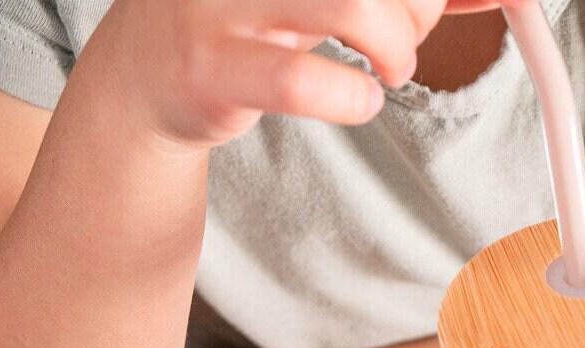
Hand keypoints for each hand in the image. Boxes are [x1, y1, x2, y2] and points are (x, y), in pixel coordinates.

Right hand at [90, 0, 448, 146]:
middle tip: (406, 36)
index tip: (436, 6)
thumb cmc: (250, 18)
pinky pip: (303, 81)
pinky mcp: (212, 64)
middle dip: (419, 5)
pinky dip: (354, 98)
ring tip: (391, 68)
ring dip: (397, 45)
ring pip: (354, 2)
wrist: (147, 76)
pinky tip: (361, 99)